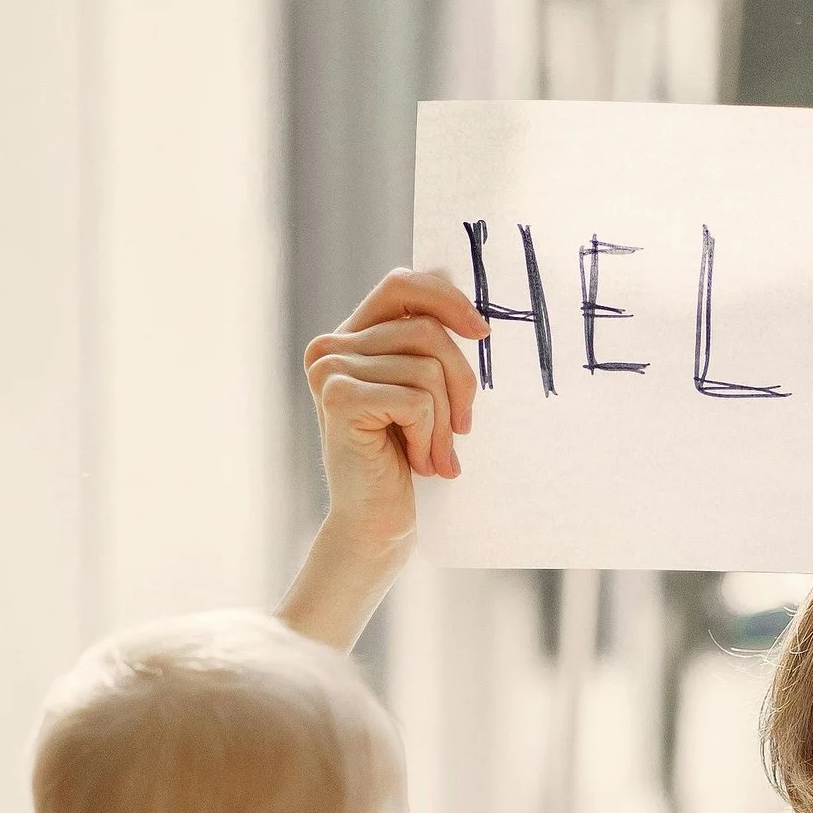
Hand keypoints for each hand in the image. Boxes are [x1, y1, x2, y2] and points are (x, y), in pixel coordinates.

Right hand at [302, 269, 487, 557]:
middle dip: (460, 383)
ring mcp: (330, 370)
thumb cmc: (404, 464)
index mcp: (349, 337)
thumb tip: (475, 315)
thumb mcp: (421, 396)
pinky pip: (416, 399)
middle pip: (426, 329)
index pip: (403, 285)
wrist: (375, 526)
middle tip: (463, 431)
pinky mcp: (339, 398)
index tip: (482, 333)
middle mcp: (330, 346)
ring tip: (434, 456)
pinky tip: (417, 463)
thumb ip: (428, 350)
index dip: (448, 299)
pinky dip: (429, 437)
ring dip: (444, 421)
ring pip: (426, 367)